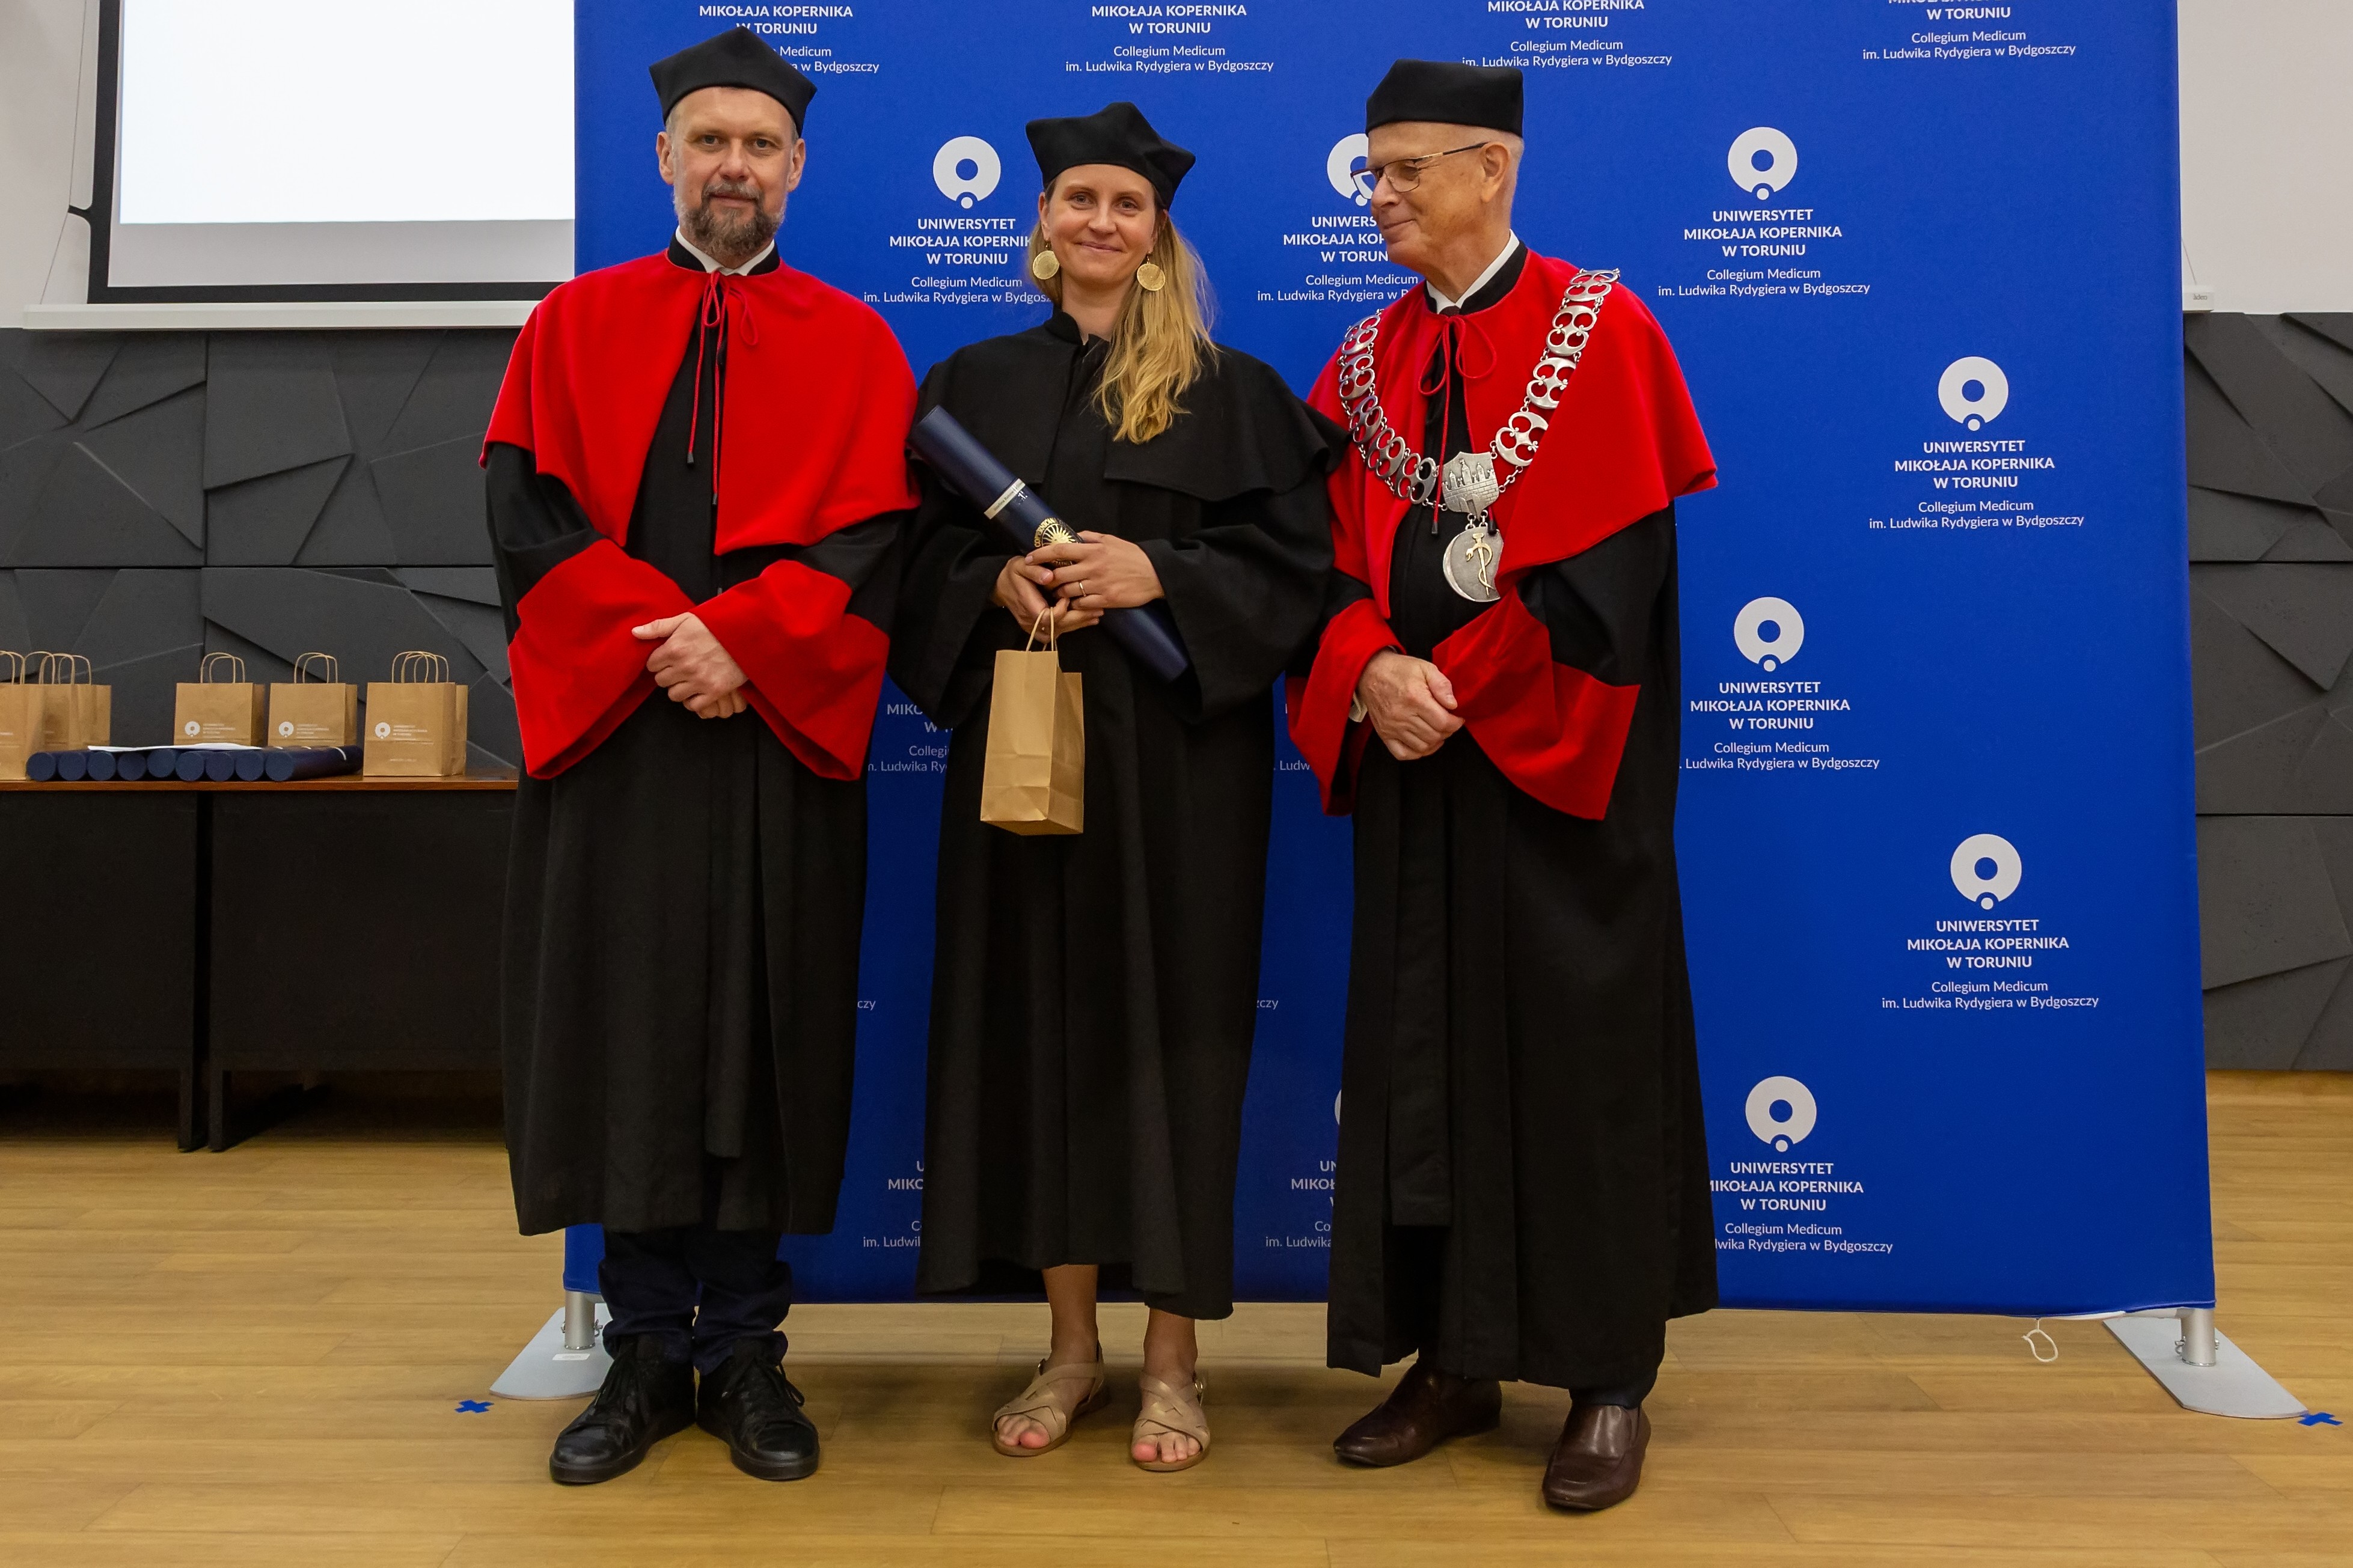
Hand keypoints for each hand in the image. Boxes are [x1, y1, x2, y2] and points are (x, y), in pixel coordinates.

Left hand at [632, 613, 747, 717]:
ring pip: (674, 695)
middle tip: (680, 668)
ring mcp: (699, 680)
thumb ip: (659, 626)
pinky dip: (694, 699)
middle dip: (668, 675)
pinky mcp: (714, 691)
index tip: (668, 658)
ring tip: (690, 679)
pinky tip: (699, 689)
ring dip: (680, 688)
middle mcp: (684, 667)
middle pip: (661, 681)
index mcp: (675, 648)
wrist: (748, 633)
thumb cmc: (716, 625)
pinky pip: (693, 705)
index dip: (659, 661)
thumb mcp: (686, 619)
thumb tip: (635, 632)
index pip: (652, 665)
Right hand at [993, 555, 1101, 633]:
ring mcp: (1035, 628)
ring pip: (1060, 631)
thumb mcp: (1021, 566)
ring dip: (1079, 623)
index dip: (1061, 610)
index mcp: (1026, 605)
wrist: (1002, 586)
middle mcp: (1031, 621)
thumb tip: (1049, 577)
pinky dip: (1075, 624)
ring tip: (1097, 613)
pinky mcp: (1041, 628)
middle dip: (1078, 618)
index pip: (1047, 617)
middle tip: (1096, 609)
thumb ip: (1034, 571)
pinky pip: (1059, 630)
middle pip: (1058, 627)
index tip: (1068, 597)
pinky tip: (1089, 618)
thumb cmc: (1014, 574)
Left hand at [1035, 531, 1160, 614]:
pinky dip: (1076, 604)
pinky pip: (1082, 605)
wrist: (1155, 574)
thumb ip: (1090, 538)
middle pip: (1059, 575)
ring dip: (1061, 593)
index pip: (1059, 550)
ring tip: (1061, 593)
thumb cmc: (1133, 556)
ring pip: (1068, 591)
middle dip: (1048, 580)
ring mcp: (1099, 585)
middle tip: (1045, 581)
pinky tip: (1077, 602)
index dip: (1040, 554)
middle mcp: (1093, 567)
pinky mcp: (1106, 600)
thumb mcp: (1111, 540)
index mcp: (1093, 550)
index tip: (1028, 558)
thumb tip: (1073, 536)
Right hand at [1357, 650, 1460, 760]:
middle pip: (1434, 736)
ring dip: (1435, 742)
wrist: (1370, 673)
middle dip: (1447, 732)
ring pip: (1422, 747)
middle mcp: (1402, 716)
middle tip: (1448, 723)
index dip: (1455, 723)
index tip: (1457, 719)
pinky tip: (1424, 743)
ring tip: (1437, 731)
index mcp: (1415, 698)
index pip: (1443, 723)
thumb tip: (1453, 704)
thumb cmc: (1399, 670)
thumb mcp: (1425, 668)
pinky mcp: (1384, 734)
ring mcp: (1392, 728)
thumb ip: (1442, 685)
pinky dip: (1417, 753)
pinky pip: (1403, 754)